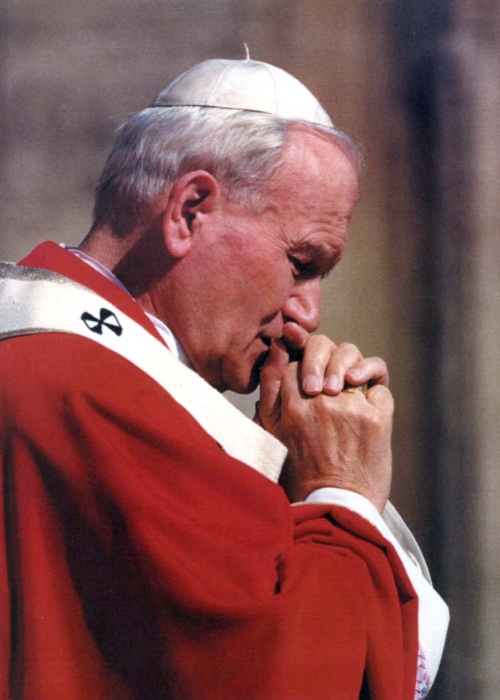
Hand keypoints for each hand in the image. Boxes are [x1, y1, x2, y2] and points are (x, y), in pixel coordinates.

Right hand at [256, 335, 392, 511]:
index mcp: (290, 407)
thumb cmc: (301, 477)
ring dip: (353, 368)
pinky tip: (370, 405)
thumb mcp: (272, 436)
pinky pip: (381, 386)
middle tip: (331, 376)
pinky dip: (377, 391)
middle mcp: (319, 402)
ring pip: (355, 361)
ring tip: (351, 384)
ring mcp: (350, 408)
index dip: (301, 361)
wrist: (336, 510)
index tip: (310, 374)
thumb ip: (270, 395)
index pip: (293, 360)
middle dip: (326, 354)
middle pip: (323, 348)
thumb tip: (276, 356)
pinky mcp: (378, 419)